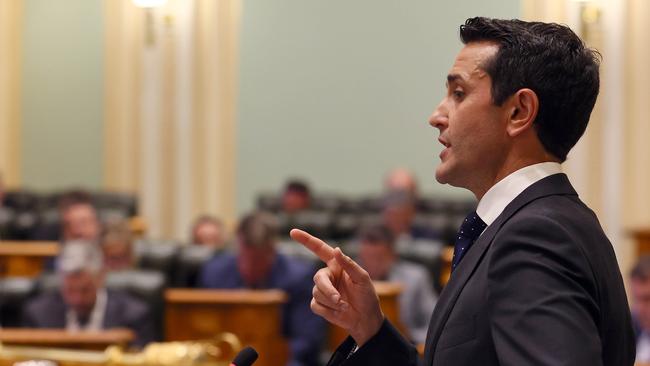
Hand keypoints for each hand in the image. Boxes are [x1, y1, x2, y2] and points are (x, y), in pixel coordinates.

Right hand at [290, 228, 383, 345]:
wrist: (365, 318)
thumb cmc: (366, 295)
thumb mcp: (362, 278)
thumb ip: (349, 264)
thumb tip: (336, 249)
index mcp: (336, 265)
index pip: (319, 249)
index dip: (306, 240)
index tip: (293, 232)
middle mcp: (328, 275)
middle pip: (318, 278)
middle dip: (328, 289)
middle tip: (339, 299)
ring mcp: (322, 290)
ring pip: (317, 292)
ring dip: (331, 301)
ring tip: (344, 306)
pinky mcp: (319, 304)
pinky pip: (315, 305)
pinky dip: (328, 310)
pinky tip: (339, 312)